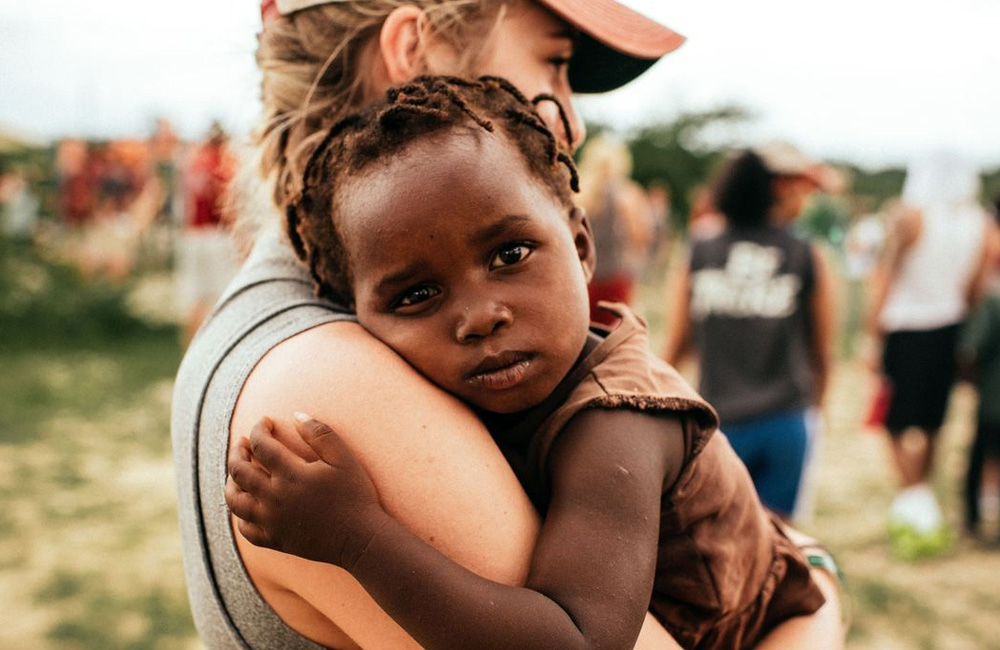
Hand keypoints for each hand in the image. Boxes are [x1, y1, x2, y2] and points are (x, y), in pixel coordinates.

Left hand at [225, 414, 385, 569]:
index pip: (261, 445)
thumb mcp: (343, 458)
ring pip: (234, 501)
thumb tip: (296, 414)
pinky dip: (240, 515)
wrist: (361, 538)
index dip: (259, 429)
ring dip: (230, 481)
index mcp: (291, 475)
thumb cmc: (356, 494)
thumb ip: (320, 433)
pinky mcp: (274, 540)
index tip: (265, 421)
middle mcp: (275, 498)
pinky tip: (248, 504)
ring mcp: (271, 522)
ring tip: (237, 471)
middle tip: (243, 443)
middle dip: (237, 451)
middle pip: (239, 471)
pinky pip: (245, 529)